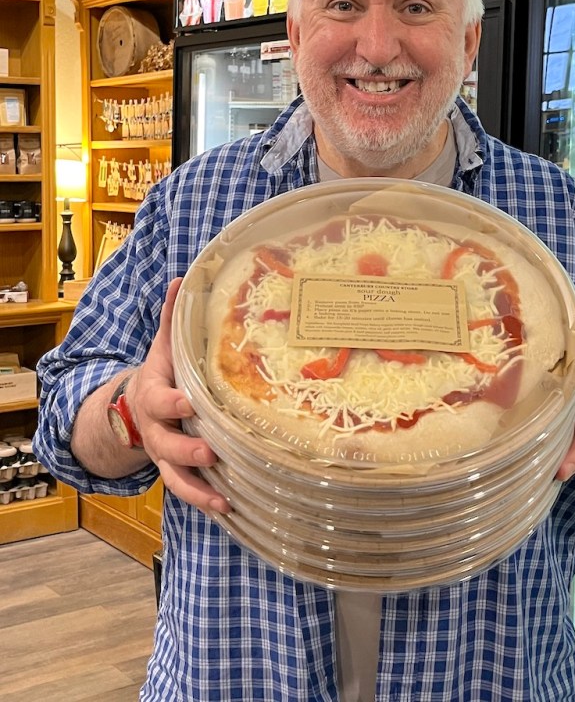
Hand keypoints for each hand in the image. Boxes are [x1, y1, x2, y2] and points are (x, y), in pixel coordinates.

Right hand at [128, 277, 230, 515]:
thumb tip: (181, 277)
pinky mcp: (176, 469)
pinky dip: (204, 500)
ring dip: (197, 490)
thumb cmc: (161, 371)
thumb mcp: (163, 344)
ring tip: (223, 500)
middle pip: (166, 443)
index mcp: (153, 394)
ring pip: (174, 476)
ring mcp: (164, 453)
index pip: (159, 400)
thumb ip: (172, 316)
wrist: (134, 406)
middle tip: (211, 451)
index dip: (173, 403)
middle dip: (187, 449)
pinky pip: (186, 489)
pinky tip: (229, 508)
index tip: (190, 404)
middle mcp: (156, 428)